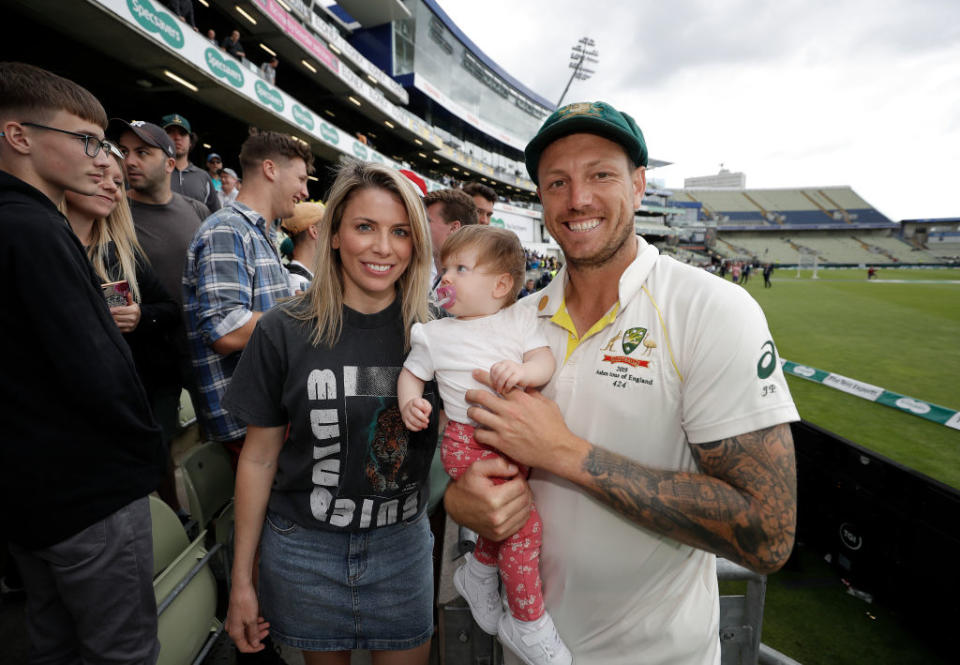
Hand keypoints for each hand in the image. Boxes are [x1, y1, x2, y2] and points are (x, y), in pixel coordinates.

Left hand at [109, 293, 140, 332]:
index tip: (106, 308)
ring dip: (110, 321)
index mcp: (134, 310)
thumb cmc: (134, 310)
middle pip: (116, 317)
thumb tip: (128, 293)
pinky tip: (111, 322)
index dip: (111, 310)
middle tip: (104, 313)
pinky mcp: (128, 330)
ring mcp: (131, 325)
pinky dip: (114, 326)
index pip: (119, 310)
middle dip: (109, 315)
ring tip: (106, 318)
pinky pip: (119, 328)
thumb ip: (129, 299)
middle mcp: (133, 318)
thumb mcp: (132, 304)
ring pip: (116, 323)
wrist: (140, 318)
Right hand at [225, 582, 270, 652]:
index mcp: (234, 631)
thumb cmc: (244, 599)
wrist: (241, 586)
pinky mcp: (237, 614)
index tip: (262, 646)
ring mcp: (234, 620)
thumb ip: (253, 633)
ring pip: (246, 630)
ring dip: (257, 629)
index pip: (243, 647)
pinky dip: (253, 623)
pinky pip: (245, 623)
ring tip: (266, 625)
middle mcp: (232, 627)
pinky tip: (260, 619)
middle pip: (245, 638)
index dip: (254, 649)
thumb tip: (255, 643)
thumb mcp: (252, 619)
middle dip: (257, 637)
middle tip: (266, 633)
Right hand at [400, 397, 431, 430]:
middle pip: (415, 412)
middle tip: (427, 421)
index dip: (423, 408)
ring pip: (412, 420)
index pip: (417, 403)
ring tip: (425, 426)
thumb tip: (426, 415)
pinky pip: (408, 425)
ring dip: (420, 424)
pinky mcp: (405, 420)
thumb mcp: (425, 403)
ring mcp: (406, 414)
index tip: (427, 412)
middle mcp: (409, 407)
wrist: (410, 407)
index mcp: (414, 401)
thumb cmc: (419, 406)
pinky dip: (415, 428)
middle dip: (422, 418)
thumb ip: (428, 408)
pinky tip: (420, 428)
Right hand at [444, 456, 531, 541]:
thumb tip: (515, 469)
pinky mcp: (500, 535)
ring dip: (524, 501)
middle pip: (525, 500)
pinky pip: (521, 523)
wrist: (454, 506)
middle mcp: (498, 517)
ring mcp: (499, 529)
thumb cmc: (466, 486)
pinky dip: (521, 513)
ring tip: (514, 494)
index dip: (519, 478)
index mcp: (493, 500)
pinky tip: (513, 505)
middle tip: (514, 483)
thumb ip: (497, 464)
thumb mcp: (477, 468)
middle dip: (523, 489)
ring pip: (526, 512)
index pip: (521, 487)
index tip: (513, 475)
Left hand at [465, 369, 586, 476]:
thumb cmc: (554, 426)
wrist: (557, 449)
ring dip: (471, 412)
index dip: (483, 377)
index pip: (497, 383)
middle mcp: (509, 411)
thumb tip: (525, 386)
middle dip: (471, 394)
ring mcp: (504, 427)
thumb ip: (533, 394)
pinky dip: (477, 432)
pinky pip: (480, 434)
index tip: (475, 373)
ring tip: (471, 412)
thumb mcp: (547, 403)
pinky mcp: (501, 442)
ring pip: (476, 414)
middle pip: (481, 397)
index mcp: (520, 399)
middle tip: (468, 394)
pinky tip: (480, 432)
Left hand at [489, 359, 523, 393]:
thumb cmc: (517, 375)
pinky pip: (511, 381)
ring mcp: (514, 368)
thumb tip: (486, 381)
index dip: (492, 377)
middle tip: (496, 389)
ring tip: (500, 391)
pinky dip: (507, 387)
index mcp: (504, 363)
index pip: (493, 368)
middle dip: (495, 382)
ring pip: (502, 377)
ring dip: (500, 385)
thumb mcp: (507, 372)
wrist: (532, 373)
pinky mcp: (520, 374)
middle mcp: (508, 363)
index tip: (493, 384)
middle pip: (497, 372)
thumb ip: (498, 375)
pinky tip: (507, 390)